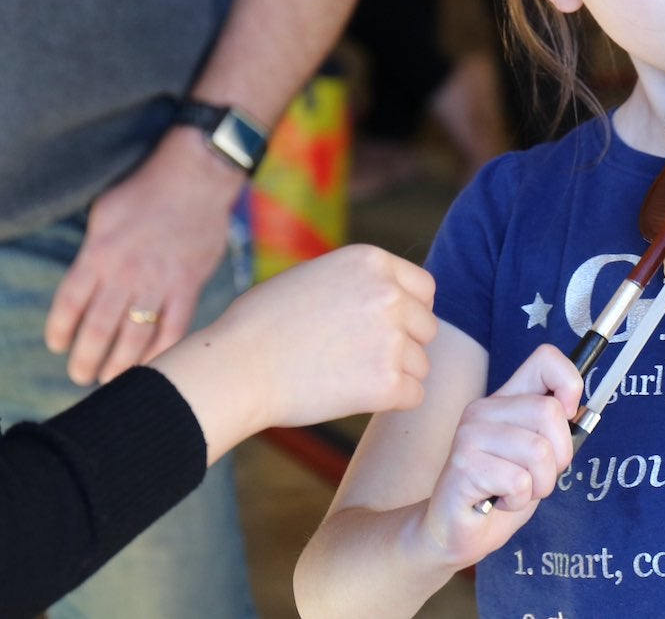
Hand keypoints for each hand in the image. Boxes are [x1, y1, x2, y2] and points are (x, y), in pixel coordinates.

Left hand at [47, 126, 243, 384]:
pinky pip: (172, 330)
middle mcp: (125, 273)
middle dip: (85, 359)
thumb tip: (85, 282)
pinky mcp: (187, 286)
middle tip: (79, 375)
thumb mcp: (104, 213)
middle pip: (98, 329)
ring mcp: (159, 283)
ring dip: (119, 365)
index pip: (69, 304)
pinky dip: (160, 353)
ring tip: (109, 379)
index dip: (59, 330)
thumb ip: (93, 250)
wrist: (197, 176)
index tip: (56, 346)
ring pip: (134, 338)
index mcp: (99, 253)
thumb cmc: (145, 190)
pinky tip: (151, 366)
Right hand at [151, 244, 437, 459]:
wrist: (238, 366)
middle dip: (402, 345)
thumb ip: (358, 282)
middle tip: (359, 358)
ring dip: (393, 375)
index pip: (424, 288)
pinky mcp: (388, 383)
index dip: (408, 311)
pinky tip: (353, 396)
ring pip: (420, 365)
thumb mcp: (315, 275)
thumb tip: (392, 298)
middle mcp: (390, 295)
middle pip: (426, 328)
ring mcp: (392, 338)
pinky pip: (413, 397)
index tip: (387, 329)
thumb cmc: (262, 322)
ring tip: (347, 377)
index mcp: (372, 261)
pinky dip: (389, 403)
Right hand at [416, 345, 581, 568]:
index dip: (569, 383)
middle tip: (538, 477)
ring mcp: (471, 434)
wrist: (456, 531)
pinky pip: (519, 481)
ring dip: (540, 484)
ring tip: (516, 490)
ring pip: (539, 451)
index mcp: (506, 399)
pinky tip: (499, 500)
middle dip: (559, 457)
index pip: (545, 359)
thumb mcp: (538, 458)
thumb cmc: (500, 493)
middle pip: (549, 412)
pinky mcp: (464, 463)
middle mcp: (485, 409)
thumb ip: (555, 431)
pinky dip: (519, 500)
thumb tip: (581, 412)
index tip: (568, 415)